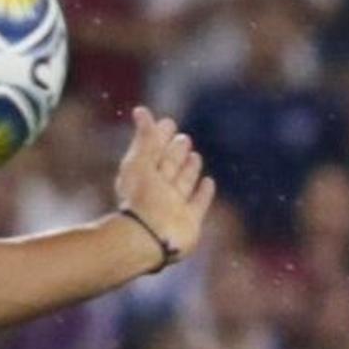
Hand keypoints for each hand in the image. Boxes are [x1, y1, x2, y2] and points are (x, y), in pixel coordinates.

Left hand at [109, 107, 212, 266]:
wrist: (147, 238)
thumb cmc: (140, 199)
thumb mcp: (140, 162)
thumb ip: (145, 137)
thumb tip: (141, 110)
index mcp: (142, 177)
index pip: (153, 151)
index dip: (159, 137)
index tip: (168, 122)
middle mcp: (158, 192)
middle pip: (168, 168)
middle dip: (175, 153)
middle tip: (183, 138)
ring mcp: (174, 208)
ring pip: (183, 184)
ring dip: (189, 170)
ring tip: (194, 156)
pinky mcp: (189, 223)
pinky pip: (197, 205)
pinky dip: (203, 193)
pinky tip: (208, 182)